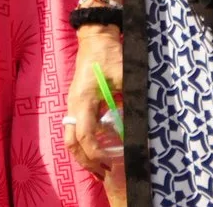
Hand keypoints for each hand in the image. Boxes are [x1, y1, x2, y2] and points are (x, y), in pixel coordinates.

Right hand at [64, 25, 125, 177]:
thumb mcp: (124, 74)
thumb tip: (142, 119)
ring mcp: (73, 104)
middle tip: (104, 173)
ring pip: (70, 137)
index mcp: (83, 100)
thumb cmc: (109, 54)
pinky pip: (74, 129)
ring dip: (82, 154)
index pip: (84, 135)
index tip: (110, 162)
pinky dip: (83, 144)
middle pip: (71, 142)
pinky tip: (98, 150)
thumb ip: (132, 96)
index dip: (95, 153)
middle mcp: (74, 105)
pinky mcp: (76, 103)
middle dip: (85, 160)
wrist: (95, 38)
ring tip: (100, 167)